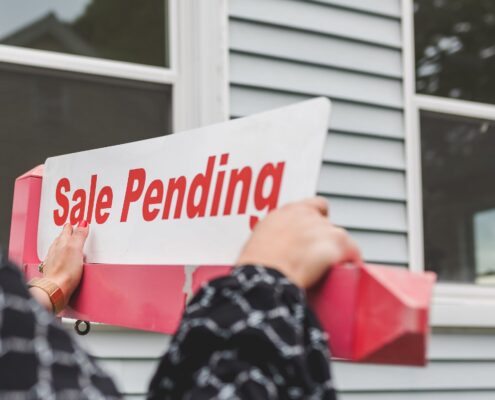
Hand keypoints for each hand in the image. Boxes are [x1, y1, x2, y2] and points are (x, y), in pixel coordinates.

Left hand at [42, 221, 88, 302]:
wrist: (57, 289)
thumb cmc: (65, 271)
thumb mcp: (75, 249)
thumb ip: (79, 236)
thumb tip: (82, 223)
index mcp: (61, 244)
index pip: (66, 232)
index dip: (70, 227)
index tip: (73, 223)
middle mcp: (55, 252)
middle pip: (60, 240)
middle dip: (65, 234)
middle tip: (69, 229)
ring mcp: (54, 263)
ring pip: (57, 250)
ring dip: (62, 244)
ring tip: (66, 242)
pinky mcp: (55, 273)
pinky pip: (56, 261)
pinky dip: (60, 257)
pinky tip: (62, 261)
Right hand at [237, 197, 360, 288]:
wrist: (264, 277)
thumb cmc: (257, 267)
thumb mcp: (261, 241)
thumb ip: (277, 235)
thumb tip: (283, 247)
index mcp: (285, 213)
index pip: (314, 206)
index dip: (319, 220)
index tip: (316, 234)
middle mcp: (305, 215)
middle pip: (327, 224)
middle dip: (324, 241)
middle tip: (317, 260)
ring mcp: (321, 227)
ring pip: (340, 237)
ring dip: (337, 251)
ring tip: (328, 269)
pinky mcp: (336, 241)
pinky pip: (353, 251)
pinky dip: (351, 260)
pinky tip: (345, 271)